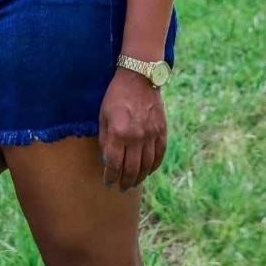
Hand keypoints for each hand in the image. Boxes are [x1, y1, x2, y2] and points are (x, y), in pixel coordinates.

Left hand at [99, 67, 166, 191]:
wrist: (139, 77)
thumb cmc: (116, 95)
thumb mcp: (103, 115)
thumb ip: (105, 139)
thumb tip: (107, 160)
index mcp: (119, 132)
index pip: (114, 164)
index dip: (111, 176)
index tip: (108, 182)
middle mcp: (136, 137)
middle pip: (132, 169)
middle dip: (125, 181)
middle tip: (121, 188)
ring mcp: (151, 134)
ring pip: (147, 165)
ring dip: (140, 177)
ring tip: (133, 182)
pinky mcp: (161, 130)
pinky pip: (159, 154)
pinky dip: (154, 166)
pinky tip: (148, 170)